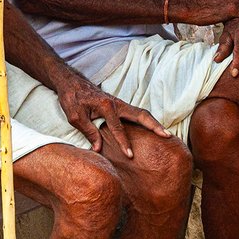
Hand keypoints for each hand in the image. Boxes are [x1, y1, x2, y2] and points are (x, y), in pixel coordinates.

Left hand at [55, 75, 169, 158]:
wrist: (71, 83)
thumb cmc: (72, 98)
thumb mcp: (75, 117)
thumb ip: (88, 131)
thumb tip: (98, 148)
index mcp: (107, 106)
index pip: (119, 128)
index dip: (124, 143)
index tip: (131, 155)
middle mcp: (117, 103)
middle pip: (141, 114)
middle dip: (155, 126)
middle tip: (167, 136)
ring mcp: (120, 103)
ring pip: (141, 113)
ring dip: (153, 123)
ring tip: (165, 134)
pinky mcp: (119, 105)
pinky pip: (136, 113)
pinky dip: (146, 121)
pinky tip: (151, 129)